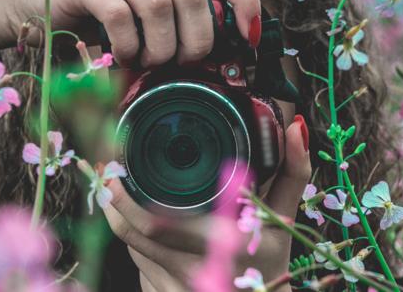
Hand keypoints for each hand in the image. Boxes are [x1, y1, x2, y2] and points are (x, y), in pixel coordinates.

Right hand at [0, 0, 260, 66]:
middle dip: (197, 40)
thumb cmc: (97, 14)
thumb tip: (220, 51)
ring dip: (160, 48)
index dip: (244, 0)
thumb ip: (178, 16)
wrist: (31, 4)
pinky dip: (128, 46)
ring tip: (149, 61)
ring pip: (159, 5)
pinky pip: (121, 17)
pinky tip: (124, 56)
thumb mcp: (144, 9)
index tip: (249, 38)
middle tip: (183, 63)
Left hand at [103, 117, 311, 290]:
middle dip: (112, 198)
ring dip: (119, 215)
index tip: (115, 166)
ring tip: (113, 187)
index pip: (155, 223)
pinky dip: (134, 239)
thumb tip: (296, 127)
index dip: (124, 196)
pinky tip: (133, 218)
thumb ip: (291, 173)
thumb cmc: (271, 263)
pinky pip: (138, 263)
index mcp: (224, 245)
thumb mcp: (282, 220)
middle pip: (132, 232)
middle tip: (106, 170)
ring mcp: (176, 288)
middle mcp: (196, 271)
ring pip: (131, 246)